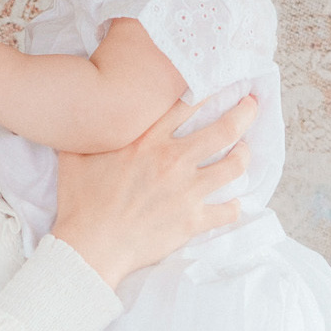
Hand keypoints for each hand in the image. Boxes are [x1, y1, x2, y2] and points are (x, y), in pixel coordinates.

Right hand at [47, 94, 256, 286]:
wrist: (89, 246)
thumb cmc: (80, 201)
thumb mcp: (76, 154)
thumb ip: (90, 130)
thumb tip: (85, 111)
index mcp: (147, 141)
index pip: (187, 104)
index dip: (209, 89)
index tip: (221, 83)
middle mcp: (173, 161)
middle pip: (223, 129)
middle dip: (245, 112)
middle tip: (253, 105)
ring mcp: (186, 191)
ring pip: (233, 166)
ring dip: (244, 155)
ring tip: (245, 151)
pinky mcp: (192, 221)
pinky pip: (227, 211)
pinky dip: (233, 207)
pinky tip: (232, 203)